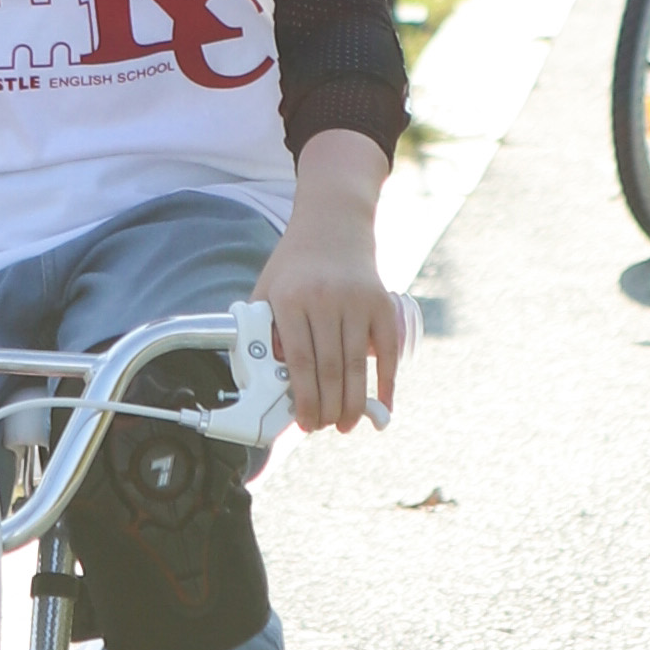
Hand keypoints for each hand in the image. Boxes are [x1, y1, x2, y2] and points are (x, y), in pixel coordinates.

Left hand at [256, 136, 401, 434]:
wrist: (333, 223)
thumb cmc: (295, 263)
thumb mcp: (267, 290)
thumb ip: (262, 331)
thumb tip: (265, 380)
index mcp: (290, 300)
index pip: (298, 361)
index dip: (303, 398)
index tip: (304, 422)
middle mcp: (324, 300)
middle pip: (329, 369)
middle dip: (328, 408)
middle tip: (325, 427)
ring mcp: (357, 301)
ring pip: (356, 366)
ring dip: (353, 403)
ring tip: (347, 424)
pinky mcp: (382, 303)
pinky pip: (386, 351)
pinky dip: (386, 382)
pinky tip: (382, 405)